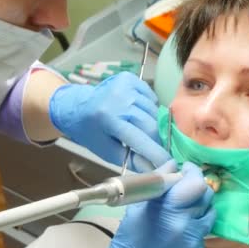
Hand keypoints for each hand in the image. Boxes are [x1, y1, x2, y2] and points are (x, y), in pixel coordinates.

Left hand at [49, 72, 170, 171]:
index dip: (157, 153)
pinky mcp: (129, 78)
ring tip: (140, 128)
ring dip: (153, 124)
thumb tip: (155, 170)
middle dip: (158, 140)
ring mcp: (125, 86)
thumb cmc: (92, 132)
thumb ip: (132, 160)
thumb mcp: (107, 151)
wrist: (78, 107)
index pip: (141, 139)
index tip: (170, 164)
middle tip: (159, 149)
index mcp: (109, 119)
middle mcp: (119, 99)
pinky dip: (149, 109)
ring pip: (154, 111)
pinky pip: (151, 97)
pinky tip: (137, 113)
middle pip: (152, 125)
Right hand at [102, 160, 215, 247]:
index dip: (191, 171)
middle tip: (183, 184)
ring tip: (182, 206)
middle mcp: (189, 227)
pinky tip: (181, 226)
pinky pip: (204, 230)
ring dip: (198, 204)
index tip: (184, 168)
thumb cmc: (129, 243)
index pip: (196, 183)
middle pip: (207, 195)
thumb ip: (155, 186)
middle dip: (196, 185)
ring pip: (209, 211)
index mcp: (171, 214)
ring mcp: (197, 242)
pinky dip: (195, 223)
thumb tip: (171, 165)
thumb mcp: (135, 211)